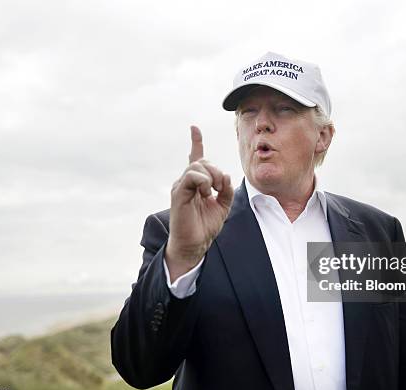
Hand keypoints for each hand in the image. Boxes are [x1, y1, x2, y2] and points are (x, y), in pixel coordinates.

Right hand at [165, 126, 233, 282]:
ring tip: (214, 192)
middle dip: (217, 170)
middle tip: (222, 188)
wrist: (195, 244)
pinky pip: (192, 176)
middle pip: (203, 161)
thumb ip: (227, 189)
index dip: (196, 142)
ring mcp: (181, 186)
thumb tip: (226, 176)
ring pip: (198, 166)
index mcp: (197, 183)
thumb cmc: (206, 226)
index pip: (195, 158)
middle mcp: (186, 182)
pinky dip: (204, 181)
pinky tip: (207, 193)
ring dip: (212, 176)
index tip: (194, 128)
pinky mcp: (178, 193)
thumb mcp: (224, 205)